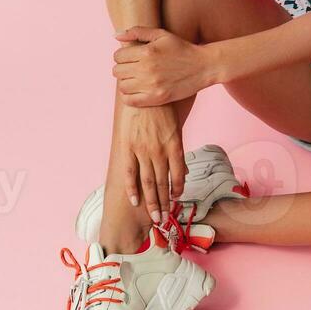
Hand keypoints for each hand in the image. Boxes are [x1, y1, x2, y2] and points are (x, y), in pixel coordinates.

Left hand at [112, 26, 219, 106]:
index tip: (130, 57)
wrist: (204, 66)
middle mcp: (147, 69)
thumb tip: (115, 36)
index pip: (118, 56)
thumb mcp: (162, 34)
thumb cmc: (182, 48)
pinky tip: (137, 90)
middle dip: (123, 68)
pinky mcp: (157, 98)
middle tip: (134, 68)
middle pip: (117, 71)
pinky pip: (130, 101)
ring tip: (136, 79)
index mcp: (146, 52)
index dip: (122, 56)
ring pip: (122, 86)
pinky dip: (129, 97)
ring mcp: (151, 85)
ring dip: (126, 82)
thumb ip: (137, 32)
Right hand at [113, 101, 186, 222]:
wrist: (145, 90)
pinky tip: (135, 201)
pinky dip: (132, 188)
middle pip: (163, 183)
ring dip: (152, 202)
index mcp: (174, 145)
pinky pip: (130, 172)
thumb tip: (182, 173)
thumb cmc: (163, 107)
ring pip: (148, 182)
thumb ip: (177, 151)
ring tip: (154, 217)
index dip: (176, 191)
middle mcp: (159, 150)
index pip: (177, 175)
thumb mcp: (176, 127)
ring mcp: (142, 150)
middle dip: (164, 203)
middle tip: (164, 220)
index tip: (175, 203)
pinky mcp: (128, 146)